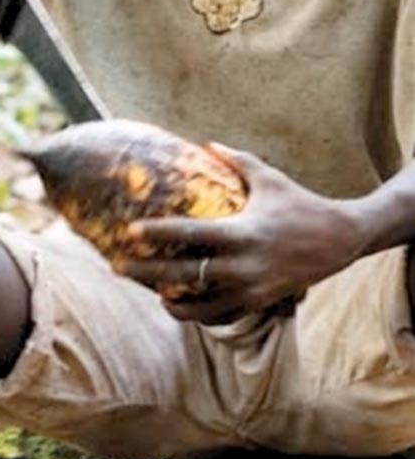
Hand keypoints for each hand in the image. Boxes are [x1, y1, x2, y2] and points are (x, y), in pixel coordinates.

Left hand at [118, 145, 365, 324]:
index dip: (157, 234)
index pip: (190, 234)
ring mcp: (252, 288)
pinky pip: (223, 315)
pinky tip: (184, 306)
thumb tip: (207, 143)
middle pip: (183, 275)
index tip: (128, 232)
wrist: (342, 239)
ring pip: (200, 307)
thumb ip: (237, 160)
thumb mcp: (270, 178)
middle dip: (146, 273)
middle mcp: (243, 264)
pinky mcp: (260, 302)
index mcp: (241, 232)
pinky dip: (202, 314)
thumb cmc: (301, 203)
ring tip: (153, 294)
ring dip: (172, 303)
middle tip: (116, 267)